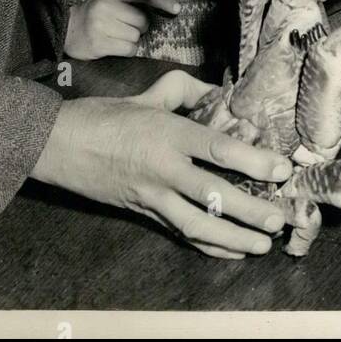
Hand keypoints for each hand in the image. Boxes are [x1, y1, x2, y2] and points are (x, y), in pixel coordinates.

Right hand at [31, 70, 292, 258]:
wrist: (58, 145)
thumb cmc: (105, 114)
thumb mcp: (149, 93)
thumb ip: (189, 90)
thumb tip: (221, 92)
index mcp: (168, 133)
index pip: (218, 149)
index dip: (253, 161)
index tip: (282, 169)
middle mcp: (163, 168)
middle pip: (213, 194)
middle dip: (249, 211)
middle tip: (278, 220)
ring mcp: (152, 195)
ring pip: (197, 224)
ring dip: (233, 238)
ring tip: (262, 245)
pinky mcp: (143, 213)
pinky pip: (179, 233)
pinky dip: (207, 245)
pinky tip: (231, 251)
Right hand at [64, 0, 181, 60]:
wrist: (68, 30)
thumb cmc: (98, 15)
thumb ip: (134, 0)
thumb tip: (169, 8)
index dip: (162, 2)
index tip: (177, 9)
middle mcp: (106, 5)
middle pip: (143, 20)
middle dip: (140, 27)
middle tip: (126, 27)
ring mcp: (100, 24)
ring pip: (136, 36)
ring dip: (132, 40)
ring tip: (117, 36)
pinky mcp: (99, 43)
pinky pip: (129, 49)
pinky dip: (128, 50)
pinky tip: (115, 46)